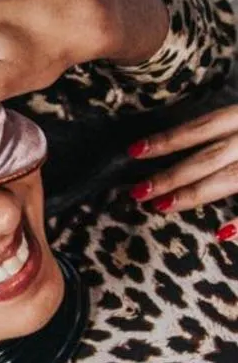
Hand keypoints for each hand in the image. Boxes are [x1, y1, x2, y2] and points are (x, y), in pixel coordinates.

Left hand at [128, 102, 237, 235]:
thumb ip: (223, 131)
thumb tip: (186, 147)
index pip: (201, 128)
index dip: (168, 140)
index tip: (134, 151)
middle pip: (209, 157)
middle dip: (172, 175)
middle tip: (138, 191)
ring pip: (230, 178)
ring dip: (195, 194)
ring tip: (162, 206)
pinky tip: (220, 234)